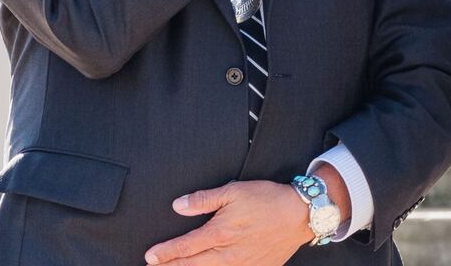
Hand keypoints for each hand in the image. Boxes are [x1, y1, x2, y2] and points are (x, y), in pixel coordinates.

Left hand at [144, 179, 310, 264]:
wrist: (300, 215)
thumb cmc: (268, 200)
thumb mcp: (235, 191)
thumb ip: (205, 199)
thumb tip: (179, 205)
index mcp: (221, 232)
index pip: (185, 247)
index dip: (165, 253)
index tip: (150, 256)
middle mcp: (227, 254)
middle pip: (191, 265)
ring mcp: (240, 265)